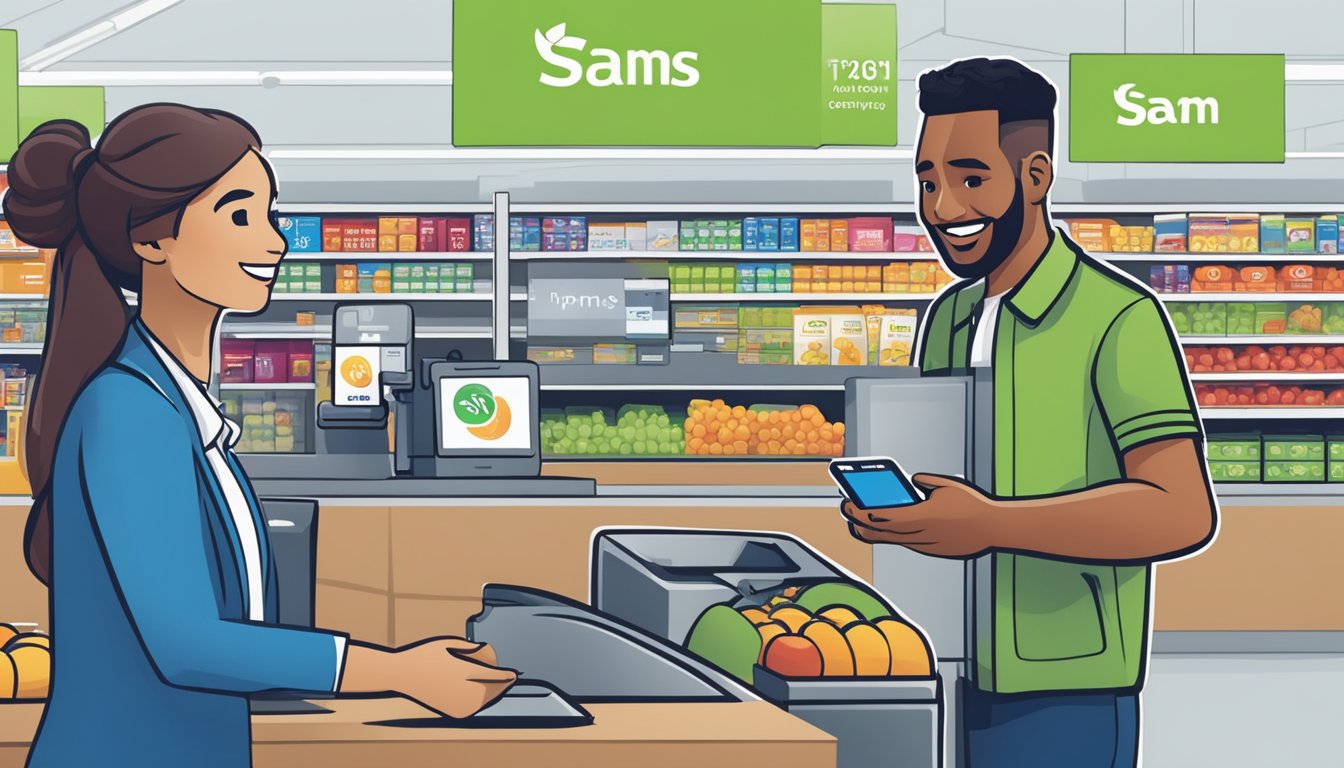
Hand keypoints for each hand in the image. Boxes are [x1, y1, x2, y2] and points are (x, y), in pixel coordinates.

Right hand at [393, 637, 516, 718]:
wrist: (401, 674)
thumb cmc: (424, 655)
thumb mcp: (448, 643)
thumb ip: (470, 648)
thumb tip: (486, 650)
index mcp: (461, 671)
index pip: (492, 676)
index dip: (506, 675)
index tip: (514, 674)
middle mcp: (460, 690)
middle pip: (491, 690)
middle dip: (501, 685)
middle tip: (509, 679)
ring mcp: (455, 702)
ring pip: (483, 701)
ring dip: (493, 694)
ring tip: (500, 686)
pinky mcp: (450, 711)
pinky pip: (472, 708)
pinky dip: (481, 702)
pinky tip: (485, 696)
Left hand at [841, 473, 999, 558]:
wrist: (995, 528)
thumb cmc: (972, 505)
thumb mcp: (946, 486)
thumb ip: (924, 481)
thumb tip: (910, 482)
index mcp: (922, 516)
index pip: (883, 517)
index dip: (862, 512)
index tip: (849, 504)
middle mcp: (921, 534)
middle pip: (882, 532)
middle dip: (860, 522)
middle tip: (848, 511)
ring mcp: (926, 544)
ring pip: (892, 540)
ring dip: (874, 531)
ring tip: (859, 522)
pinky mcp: (932, 550)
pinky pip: (906, 543)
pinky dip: (892, 536)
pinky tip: (884, 529)